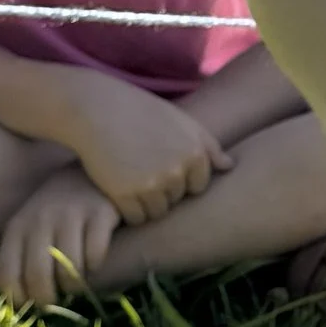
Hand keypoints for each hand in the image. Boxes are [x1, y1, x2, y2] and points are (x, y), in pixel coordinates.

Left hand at [0, 168, 121, 307]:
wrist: (88, 174)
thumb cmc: (55, 213)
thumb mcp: (29, 229)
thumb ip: (20, 259)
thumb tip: (16, 304)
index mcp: (17, 228)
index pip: (8, 275)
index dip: (18, 299)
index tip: (30, 305)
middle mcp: (40, 219)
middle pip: (38, 276)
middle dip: (47, 299)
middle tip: (56, 304)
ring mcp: (70, 214)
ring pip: (69, 270)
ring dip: (74, 285)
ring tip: (76, 283)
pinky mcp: (99, 212)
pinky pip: (95, 254)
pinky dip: (95, 264)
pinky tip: (94, 260)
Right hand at [62, 75, 230, 222]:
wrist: (95, 108)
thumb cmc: (140, 111)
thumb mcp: (180, 120)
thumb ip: (208, 145)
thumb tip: (230, 167)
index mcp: (195, 153)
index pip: (197, 187)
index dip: (179, 178)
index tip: (160, 163)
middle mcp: (177, 171)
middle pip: (176, 200)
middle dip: (162, 190)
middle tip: (140, 166)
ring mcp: (151, 184)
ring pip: (157, 212)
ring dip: (145, 202)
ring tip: (130, 177)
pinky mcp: (126, 194)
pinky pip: (136, 218)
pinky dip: (128, 210)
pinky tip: (119, 188)